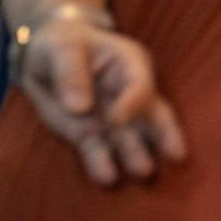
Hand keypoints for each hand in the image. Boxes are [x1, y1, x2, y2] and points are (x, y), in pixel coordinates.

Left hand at [19, 14, 188, 185]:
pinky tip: (107, 177)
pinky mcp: (90, 133)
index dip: (132, 103)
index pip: (140, 86)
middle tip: (178, 155)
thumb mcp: (62, 47)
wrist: (42, 58)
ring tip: (143, 172)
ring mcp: (111, 117)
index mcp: (129, 64)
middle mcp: (128, 93)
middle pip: (154, 115)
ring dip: (136, 154)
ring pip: (130, 137)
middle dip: (165, 135)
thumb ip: (70, 73)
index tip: (116, 119)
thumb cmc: (60, 43)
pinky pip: (99, 150)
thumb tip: (80, 107)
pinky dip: (103, 164)